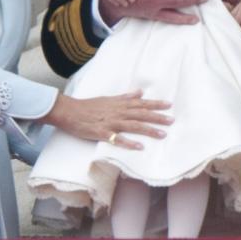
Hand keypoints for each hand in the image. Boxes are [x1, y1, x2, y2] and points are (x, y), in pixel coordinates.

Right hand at [43, 91, 171, 149]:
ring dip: (148, 130)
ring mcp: (110, 122)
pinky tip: (140, 147)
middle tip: (171, 121)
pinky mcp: (102, 133)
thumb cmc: (88, 105)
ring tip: (162, 134)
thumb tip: (139, 92)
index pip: (141, 104)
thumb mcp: (108, 99)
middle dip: (157, 117)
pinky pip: (118, 139)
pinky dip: (129, 143)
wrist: (69, 111)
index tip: (169, 106)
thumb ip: (125, 97)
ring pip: (133, 126)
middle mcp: (118, 112)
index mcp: (119, 104)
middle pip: (141, 114)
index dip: (155, 104)